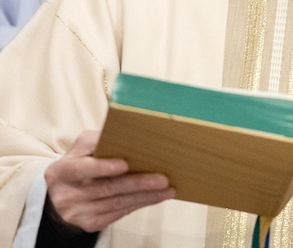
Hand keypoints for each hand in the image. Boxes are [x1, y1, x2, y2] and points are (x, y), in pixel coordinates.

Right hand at [44, 130, 174, 232]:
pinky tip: (155, 198)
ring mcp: (76, 212)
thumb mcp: (82, 147)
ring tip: (167, 189)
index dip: (104, 167)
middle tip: (162, 179)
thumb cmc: (78, 162)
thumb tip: (129, 135)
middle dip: (138, 184)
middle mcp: (67, 194)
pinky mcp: (89, 223)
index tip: (126, 164)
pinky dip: (138, 205)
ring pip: (116, 204)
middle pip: (107, 189)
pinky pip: (118, 214)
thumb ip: (99, 140)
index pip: (82, 169)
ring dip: (145, 197)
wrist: (59, 192)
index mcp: (62, 171)